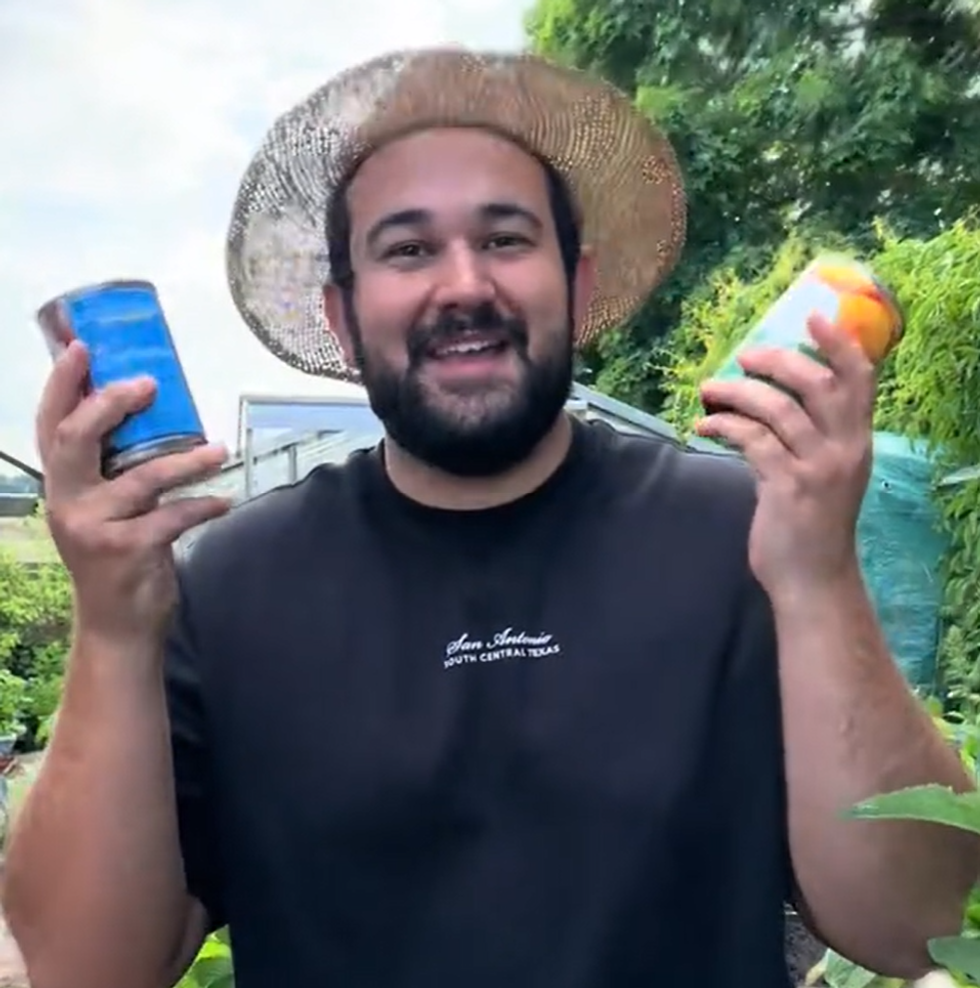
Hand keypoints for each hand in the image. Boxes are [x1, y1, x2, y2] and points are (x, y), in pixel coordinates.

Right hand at [37, 340, 230, 644]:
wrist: (117, 624)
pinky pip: (173, 517)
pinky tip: (224, 500)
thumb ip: (114, 467)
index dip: (62, 385)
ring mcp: (94, 527)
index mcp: (61, 485)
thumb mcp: (104, 507)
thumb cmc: (117, 554)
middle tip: (150, 384)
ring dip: (187, 461)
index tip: (81, 347)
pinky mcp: (127, 550)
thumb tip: (150, 412)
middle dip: (110, 404)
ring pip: (141, 478)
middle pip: (76, 439)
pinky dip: (204, 505)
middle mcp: (68, 502)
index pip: (50, 426)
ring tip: (219, 450)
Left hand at [694, 314, 874, 600]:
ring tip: (708, 390)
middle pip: (817, 385)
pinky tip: (703, 427)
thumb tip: (767, 400)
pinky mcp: (787, 487)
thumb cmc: (812, 523)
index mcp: (857, 441)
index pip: (860, 381)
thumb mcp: (825, 473)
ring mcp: (817, 469)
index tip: (815, 317)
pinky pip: (752, 441)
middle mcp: (844, 450)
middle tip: (744, 357)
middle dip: (777, 362)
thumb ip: (810, 437)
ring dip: (737, 394)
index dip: (840, 345)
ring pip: (778, 410)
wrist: (812, 578)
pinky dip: (724, 426)